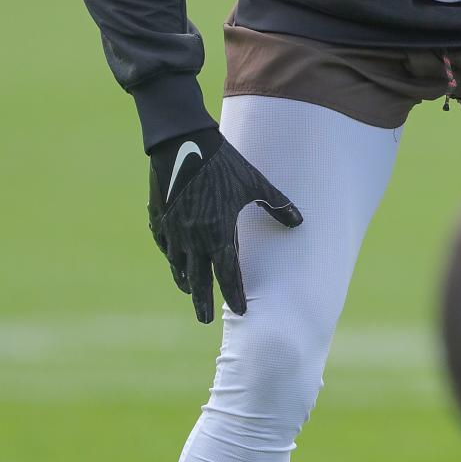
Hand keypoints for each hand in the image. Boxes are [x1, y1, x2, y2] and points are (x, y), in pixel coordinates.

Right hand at [147, 128, 302, 322]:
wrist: (183, 141)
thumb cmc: (224, 162)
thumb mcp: (254, 182)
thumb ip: (276, 204)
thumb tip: (300, 221)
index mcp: (218, 232)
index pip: (227, 274)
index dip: (234, 293)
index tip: (240, 310)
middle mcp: (193, 238)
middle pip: (197, 280)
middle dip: (202, 302)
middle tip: (205, 320)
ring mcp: (172, 229)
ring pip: (177, 265)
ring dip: (185, 280)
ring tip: (191, 290)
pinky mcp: (159, 217)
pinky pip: (164, 245)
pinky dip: (170, 256)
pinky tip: (174, 259)